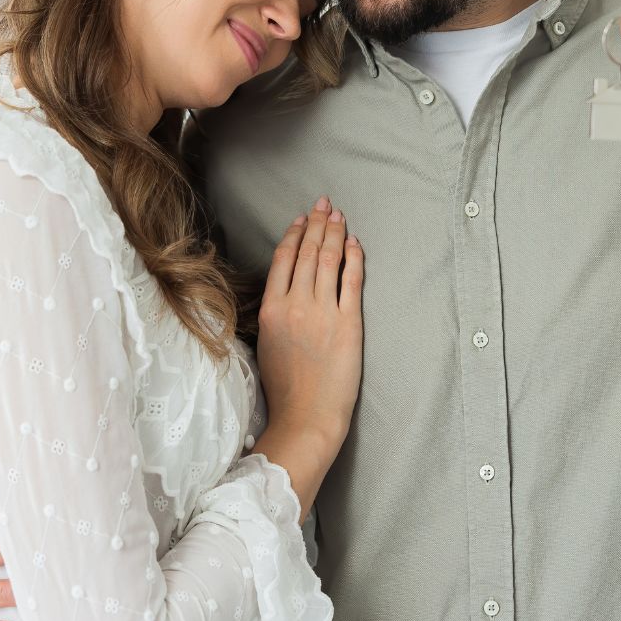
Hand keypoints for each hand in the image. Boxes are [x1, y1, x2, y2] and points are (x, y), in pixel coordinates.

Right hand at [253, 195, 363, 515]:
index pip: (283, 260)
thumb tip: (281, 291)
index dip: (294, 235)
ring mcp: (323, 312)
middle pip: (307, 253)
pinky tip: (355, 244)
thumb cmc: (285, 389)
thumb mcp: (265, 344)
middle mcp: (295, 304)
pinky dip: (354, 258)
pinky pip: (352, 280)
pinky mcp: (349, 323)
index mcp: (271, 309)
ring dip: (334, 234)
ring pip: (328, 260)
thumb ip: (273, 313)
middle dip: (317, 224)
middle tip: (324, 204)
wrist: (307, 416)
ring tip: (339, 216)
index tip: (301, 219)